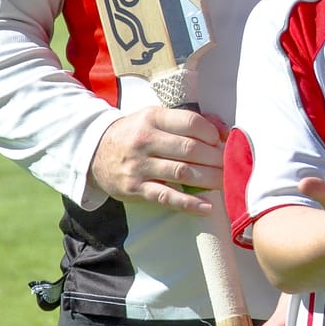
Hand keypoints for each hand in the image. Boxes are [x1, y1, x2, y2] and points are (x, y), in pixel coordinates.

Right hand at [89, 107, 226, 213]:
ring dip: (209, 179)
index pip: (190, 123)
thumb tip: (223, 129)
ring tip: (226, 182)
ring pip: (182, 172)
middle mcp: (144, 140)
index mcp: (152, 118)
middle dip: (216, 158)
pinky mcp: (135, 188)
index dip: (212, 133)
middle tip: (230, 165)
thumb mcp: (154, 118)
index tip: (223, 141)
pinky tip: (206, 207)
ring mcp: (139, 165)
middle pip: (190, 149)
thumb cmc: (134, 133)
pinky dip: (188, 203)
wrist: (94, 152)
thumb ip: (186, 120)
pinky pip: (166, 196)